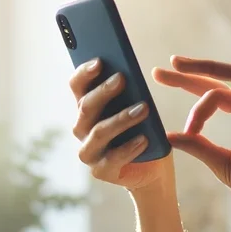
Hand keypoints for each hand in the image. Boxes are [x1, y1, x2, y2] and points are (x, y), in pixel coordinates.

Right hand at [69, 59, 174, 191]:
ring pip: (99, 132)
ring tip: (144, 109)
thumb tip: (126, 72)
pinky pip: (112, 159)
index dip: (84, 73)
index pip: (77, 87)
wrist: (154, 168)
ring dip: (121, 119)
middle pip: (86, 107)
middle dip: (103, 91)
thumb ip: (130, 92)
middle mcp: (82, 129)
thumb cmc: (144, 131)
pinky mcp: (101, 171)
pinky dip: (129, 148)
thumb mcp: (138, 107)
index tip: (99, 60)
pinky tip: (144, 139)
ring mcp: (89, 152)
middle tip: (122, 78)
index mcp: (87, 108)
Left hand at [152, 42, 230, 231]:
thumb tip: (168, 134)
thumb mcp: (221, 165)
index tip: (171, 119)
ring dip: (213, 67)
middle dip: (192, 74)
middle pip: (225, 81)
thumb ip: (199, 146)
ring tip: (181, 64)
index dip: (189, 92)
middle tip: (161, 71)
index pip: (214, 95)